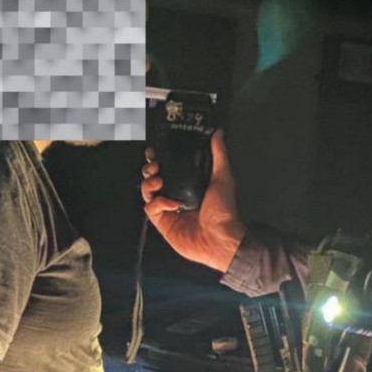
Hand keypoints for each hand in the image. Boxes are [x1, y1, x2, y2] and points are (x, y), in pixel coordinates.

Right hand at [141, 130, 245, 272]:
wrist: (219, 238)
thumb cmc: (224, 211)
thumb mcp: (222, 178)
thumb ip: (219, 155)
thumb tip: (218, 133)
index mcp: (188, 184)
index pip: (168, 168)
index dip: (158, 159)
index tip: (155, 152)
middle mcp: (176, 194)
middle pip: (152, 177)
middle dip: (149, 169)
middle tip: (155, 167)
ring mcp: (167, 209)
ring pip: (147, 191)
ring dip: (149, 184)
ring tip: (159, 182)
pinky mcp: (162, 222)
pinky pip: (150, 208)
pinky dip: (158, 203)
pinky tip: (171, 204)